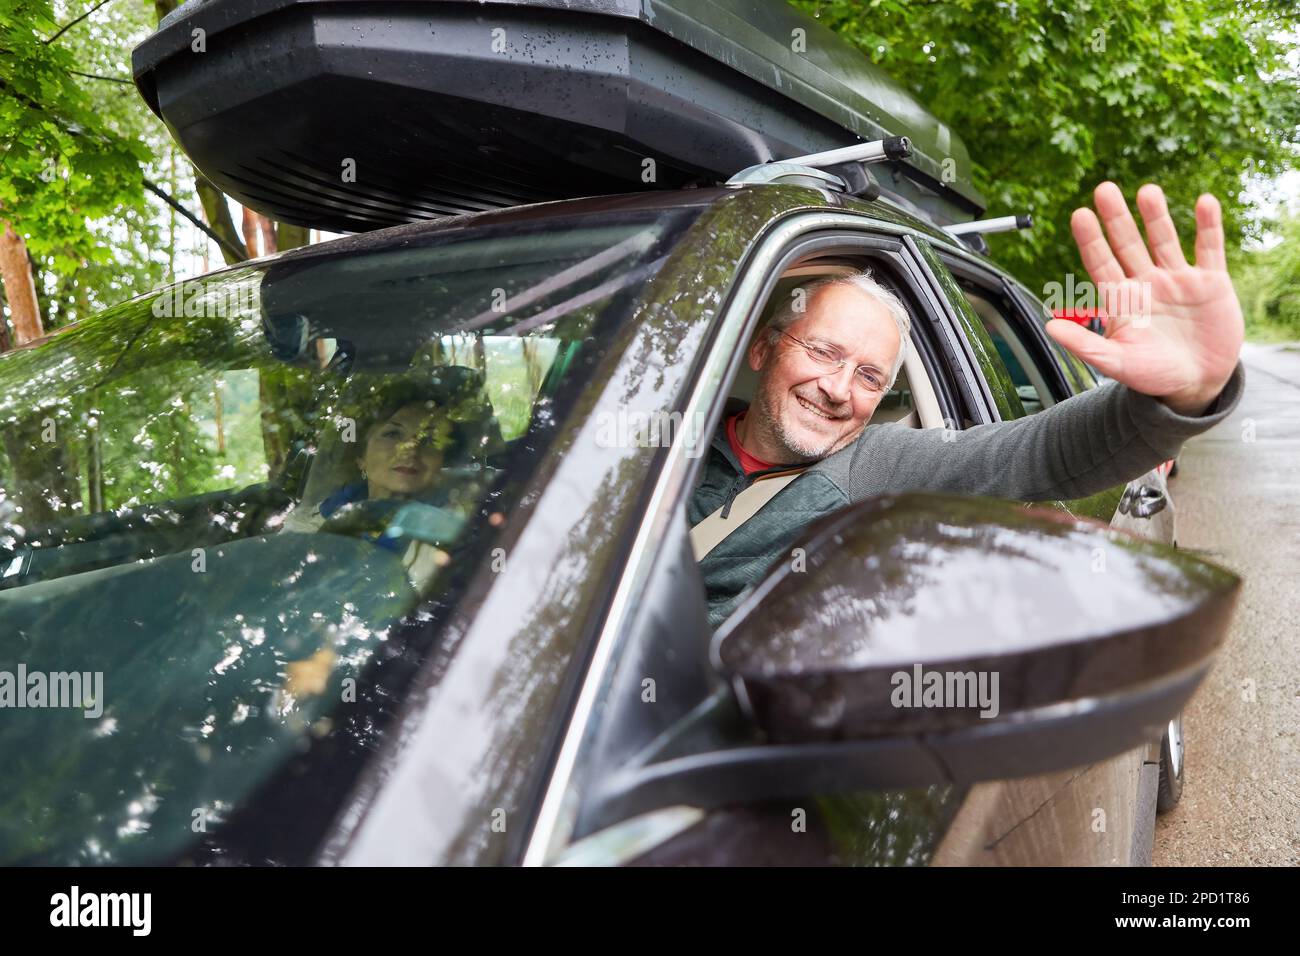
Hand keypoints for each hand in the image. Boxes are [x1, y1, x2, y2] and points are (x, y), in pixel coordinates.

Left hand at [1046, 182, 1243, 414]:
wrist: (1196, 385)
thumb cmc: (1152, 375)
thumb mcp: (1115, 362)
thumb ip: (1084, 344)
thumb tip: (1049, 328)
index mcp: (1122, 300)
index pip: (1101, 262)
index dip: (1091, 239)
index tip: (1080, 215)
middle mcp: (1147, 283)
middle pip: (1128, 243)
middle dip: (1117, 217)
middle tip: (1104, 189)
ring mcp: (1178, 280)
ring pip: (1164, 240)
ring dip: (1156, 216)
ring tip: (1147, 191)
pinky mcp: (1210, 283)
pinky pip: (1209, 248)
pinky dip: (1208, 226)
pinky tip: (1204, 203)